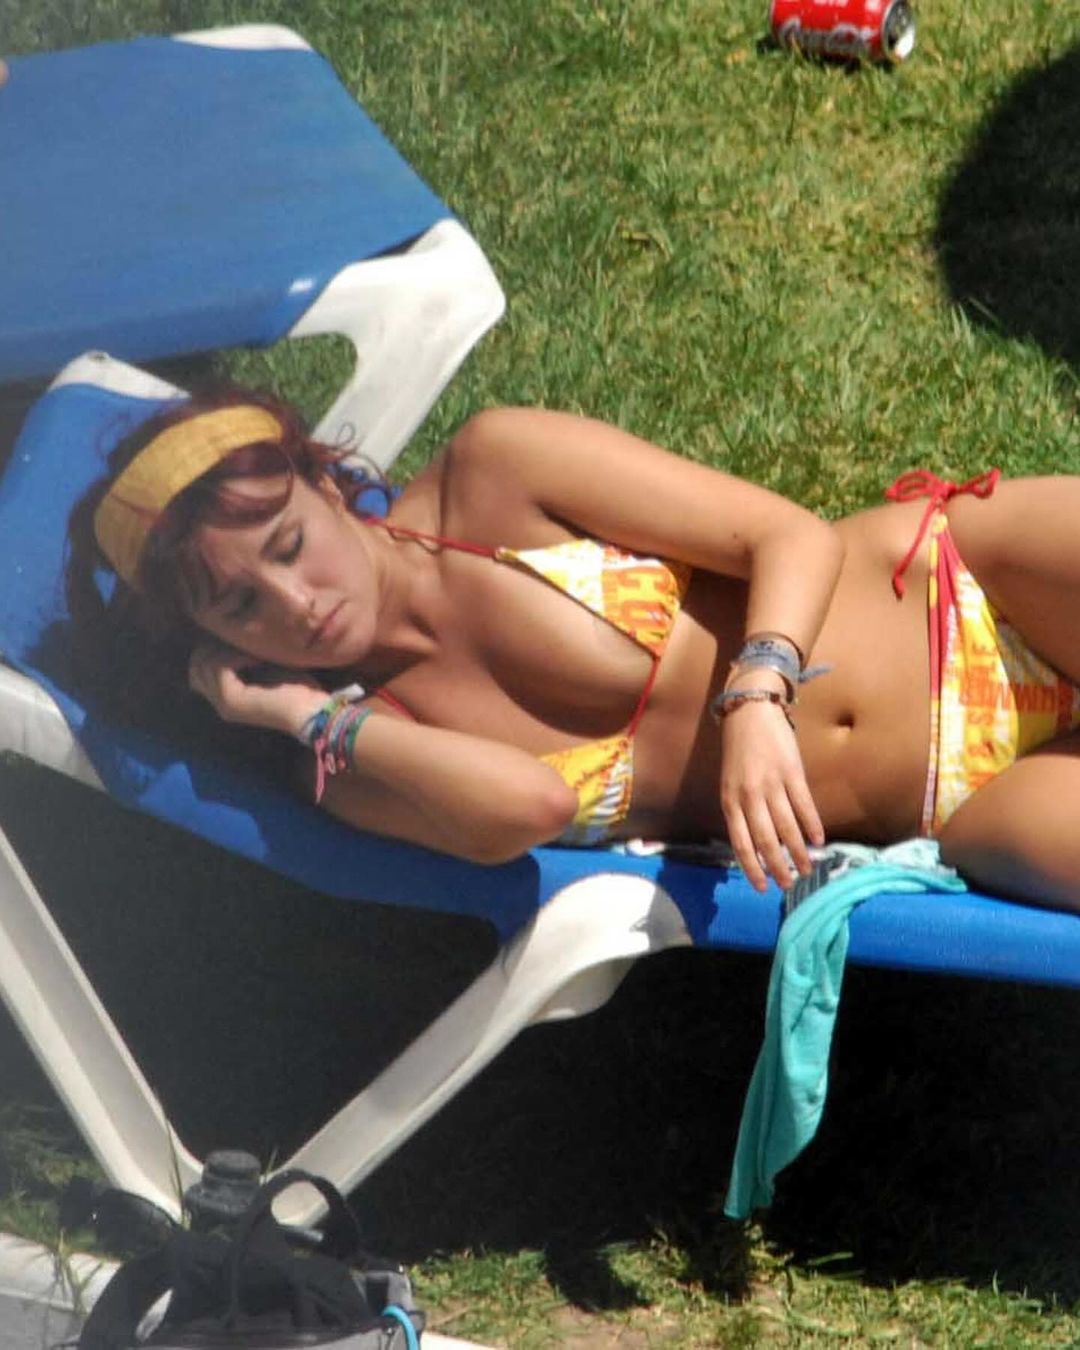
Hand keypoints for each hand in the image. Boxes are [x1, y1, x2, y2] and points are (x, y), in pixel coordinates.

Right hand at [188, 641, 327, 737]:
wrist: (315, 712)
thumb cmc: (300, 689)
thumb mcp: (270, 667)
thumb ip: (249, 656)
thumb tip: (235, 634)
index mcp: (228, 697)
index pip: (199, 669)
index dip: (215, 649)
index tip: (240, 641)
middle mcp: (220, 704)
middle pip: (195, 667)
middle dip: (215, 647)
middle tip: (242, 643)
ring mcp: (224, 704)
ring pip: (203, 665)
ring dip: (225, 650)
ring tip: (250, 651)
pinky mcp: (231, 701)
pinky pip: (219, 668)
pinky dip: (235, 656)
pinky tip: (256, 658)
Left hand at [718, 697, 823, 892]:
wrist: (750, 712)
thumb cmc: (739, 752)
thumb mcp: (730, 783)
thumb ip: (741, 810)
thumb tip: (758, 844)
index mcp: (730, 801)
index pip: (741, 843)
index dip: (753, 868)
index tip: (764, 887)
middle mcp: (749, 796)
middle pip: (766, 841)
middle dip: (778, 867)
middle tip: (789, 884)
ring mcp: (771, 784)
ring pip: (787, 827)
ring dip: (799, 852)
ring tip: (807, 868)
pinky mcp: (792, 772)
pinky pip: (804, 805)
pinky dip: (812, 826)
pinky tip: (819, 841)